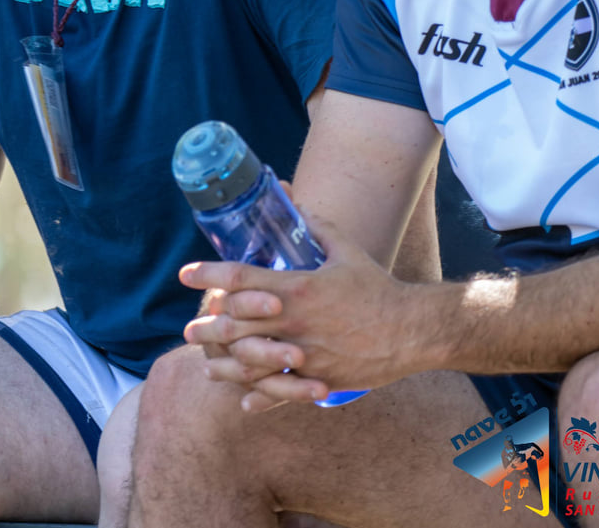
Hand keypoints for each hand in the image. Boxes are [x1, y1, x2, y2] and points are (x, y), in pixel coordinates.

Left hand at [180, 217, 434, 410]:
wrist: (413, 330)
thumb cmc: (378, 288)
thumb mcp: (345, 251)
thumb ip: (315, 225)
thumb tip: (292, 196)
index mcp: (297, 288)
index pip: (240, 278)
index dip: (209, 274)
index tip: (185, 275)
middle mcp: (294, 322)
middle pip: (235, 326)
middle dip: (207, 327)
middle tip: (189, 329)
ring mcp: (305, 355)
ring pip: (251, 365)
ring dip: (225, 366)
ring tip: (208, 365)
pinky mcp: (319, 379)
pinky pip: (282, 393)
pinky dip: (261, 399)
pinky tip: (244, 402)